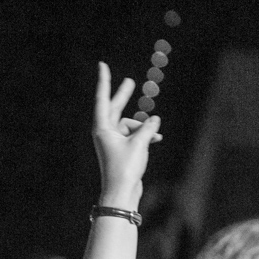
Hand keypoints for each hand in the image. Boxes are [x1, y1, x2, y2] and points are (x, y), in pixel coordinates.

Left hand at [91, 62, 159, 210]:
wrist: (121, 193)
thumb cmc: (125, 168)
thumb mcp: (140, 143)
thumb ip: (148, 127)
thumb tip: (154, 120)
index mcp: (102, 128)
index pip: (103, 99)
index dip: (104, 81)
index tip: (102, 65)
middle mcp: (105, 133)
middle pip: (115, 109)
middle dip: (124, 96)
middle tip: (129, 81)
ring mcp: (113, 142)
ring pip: (131, 125)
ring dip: (144, 127)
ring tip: (154, 135)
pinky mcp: (122, 151)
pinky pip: (135, 136)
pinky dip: (146, 135)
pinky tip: (157, 138)